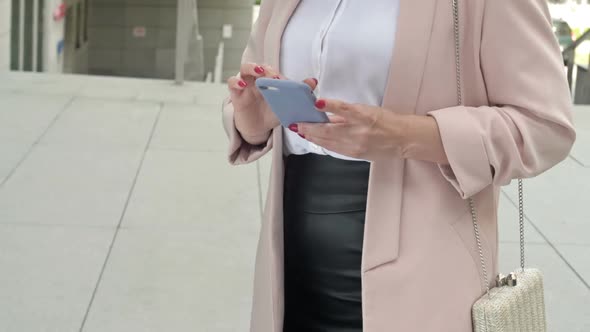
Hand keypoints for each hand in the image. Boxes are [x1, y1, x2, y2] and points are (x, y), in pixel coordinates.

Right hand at [227, 63, 316, 143]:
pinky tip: (242, 85)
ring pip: (245, 69)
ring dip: (251, 67)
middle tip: (274, 77)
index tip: (282, 80)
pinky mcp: (236, 95)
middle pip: (259, 66)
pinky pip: (232, 83)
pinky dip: (235, 81)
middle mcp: (258, 80)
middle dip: (267, 69)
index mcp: (270, 81)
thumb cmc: (273, 113)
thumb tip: (314, 81)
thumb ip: (300, 93)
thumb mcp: (287, 105)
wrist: (259, 128)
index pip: (273, 72)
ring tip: (259, 72)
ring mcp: (246, 86)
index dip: (277, 74)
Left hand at [292, 99, 407, 160]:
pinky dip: (322, 143)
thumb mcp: (367, 110)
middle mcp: (359, 132)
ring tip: (300, 131)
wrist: (402, 139)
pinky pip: (334, 148)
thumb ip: (345, 113)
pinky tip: (313, 139)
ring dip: (312, 136)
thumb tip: (326, 114)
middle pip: (330, 130)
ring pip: (328, 141)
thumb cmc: (385, 121)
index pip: (344, 109)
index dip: (330, 105)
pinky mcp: (355, 154)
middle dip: (310, 127)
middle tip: (297, 123)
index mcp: (364, 116)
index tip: (317, 102)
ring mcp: (356, 145)